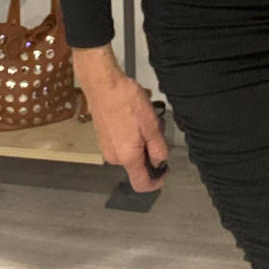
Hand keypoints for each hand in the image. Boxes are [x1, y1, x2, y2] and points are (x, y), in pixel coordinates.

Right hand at [74, 45, 169, 192]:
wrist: (102, 83)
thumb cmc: (127, 101)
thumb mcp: (151, 124)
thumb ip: (158, 148)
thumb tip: (160, 162)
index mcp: (127, 157)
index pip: (142, 184)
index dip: (157, 182)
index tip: (166, 169)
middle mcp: (114, 157)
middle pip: (137, 166)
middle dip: (150, 152)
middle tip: (157, 129)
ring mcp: (106, 147)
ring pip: (130, 153)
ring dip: (141, 142)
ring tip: (145, 118)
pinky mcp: (102, 136)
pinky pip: (121, 143)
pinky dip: (131, 136)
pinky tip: (133, 116)